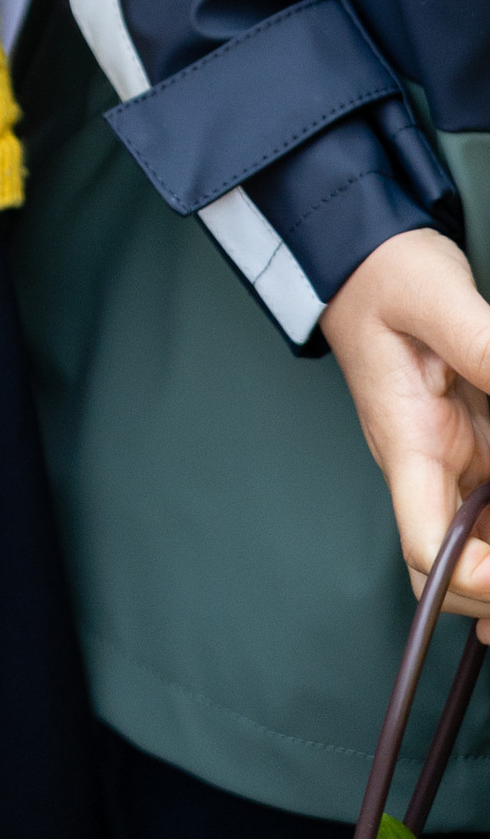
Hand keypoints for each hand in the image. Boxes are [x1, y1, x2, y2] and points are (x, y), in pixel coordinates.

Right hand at [322, 230, 489, 615]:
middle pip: (452, 574)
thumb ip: (482, 344)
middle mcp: (427, 469)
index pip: (429, 547)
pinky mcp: (471, 451)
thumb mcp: (435, 297)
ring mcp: (450, 464)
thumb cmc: (383, 275)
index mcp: (408, 443)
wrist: (361, 259)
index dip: (478, 578)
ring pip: (478, 550)